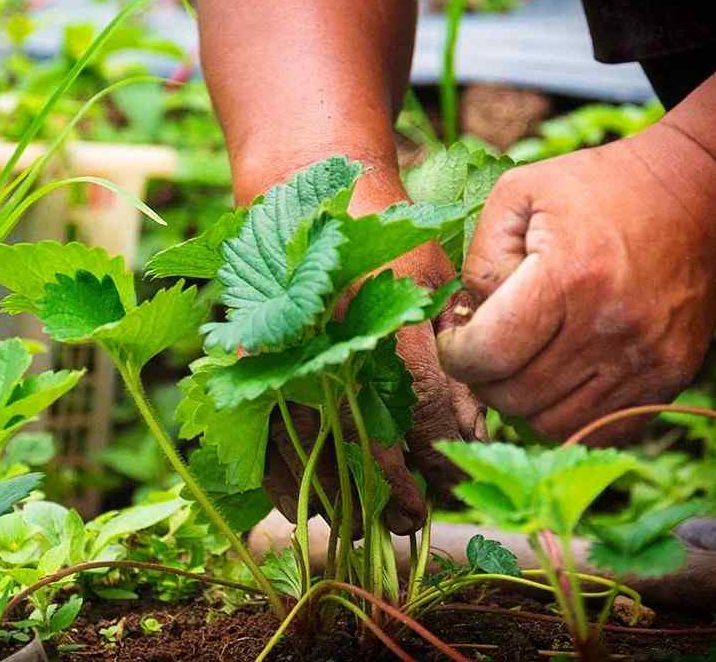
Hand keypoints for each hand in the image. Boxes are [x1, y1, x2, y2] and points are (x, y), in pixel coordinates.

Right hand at [264, 240, 486, 535]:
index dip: (439, 454)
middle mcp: (327, 336)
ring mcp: (279, 350)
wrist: (298, 188)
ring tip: (371, 527)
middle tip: (416, 520)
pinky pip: (260, 439)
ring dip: (343, 499)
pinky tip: (308, 511)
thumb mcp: (431, 276)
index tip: (451, 481)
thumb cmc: (378, 230)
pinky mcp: (245, 363)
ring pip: (309, 448)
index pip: (419, 403)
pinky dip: (282, 483)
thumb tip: (469, 430)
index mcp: (380, 307)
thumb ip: (451, 351)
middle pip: (363, 438)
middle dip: (394, 491)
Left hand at [437, 122, 715, 442]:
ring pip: (552, 424)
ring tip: (521, 363)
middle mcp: (611, 326)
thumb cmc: (598, 189)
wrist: (701, 198)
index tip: (455, 339)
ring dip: (522, 402)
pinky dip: (568, 414)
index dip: (456, 354)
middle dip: (484, 379)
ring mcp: (646, 359)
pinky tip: (558, 378)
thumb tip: (470, 319)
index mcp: (569, 276)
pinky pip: (599, 429)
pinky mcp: (670, 378)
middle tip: (486, 350)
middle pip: (515, 396)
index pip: (489, 354)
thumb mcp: (520, 193)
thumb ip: (480, 256)